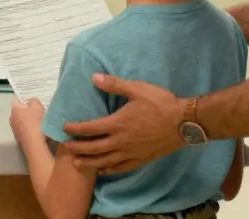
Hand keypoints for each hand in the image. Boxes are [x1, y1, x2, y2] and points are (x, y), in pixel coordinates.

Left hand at [9, 97, 46, 146]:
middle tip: (39, 112)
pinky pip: (24, 130)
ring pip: (22, 121)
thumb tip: (31, 102)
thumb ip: (34, 101)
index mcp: (14, 109)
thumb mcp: (37, 107)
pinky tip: (38, 132)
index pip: (17, 100)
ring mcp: (14, 130)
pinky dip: (30, 129)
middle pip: (20, 111)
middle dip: (28, 111)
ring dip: (29, 121)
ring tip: (40, 122)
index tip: (34, 103)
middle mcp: (11, 118)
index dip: (25, 100)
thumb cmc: (35, 123)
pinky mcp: (19, 139)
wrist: (34, 144)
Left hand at [60, 75, 186, 173]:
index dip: (75, 129)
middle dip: (77, 148)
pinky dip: (110, 170)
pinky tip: (104, 170)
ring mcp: (131, 152)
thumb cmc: (160, 103)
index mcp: (117, 123)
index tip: (64, 128)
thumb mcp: (136, 89)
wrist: (184, 122)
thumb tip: (93, 77)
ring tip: (76, 163)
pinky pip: (122, 167)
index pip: (90, 128)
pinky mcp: (141, 159)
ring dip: (89, 162)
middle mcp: (121, 141)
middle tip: (65, 147)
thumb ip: (114, 84)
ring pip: (105, 161)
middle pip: (94, 148)